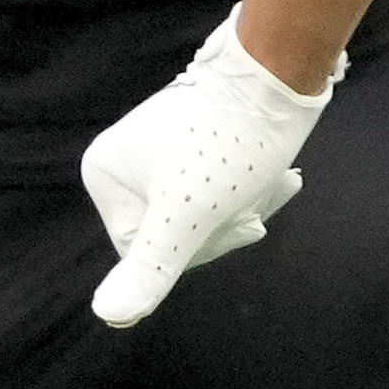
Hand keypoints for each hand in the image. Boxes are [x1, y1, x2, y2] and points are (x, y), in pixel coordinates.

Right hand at [84, 22, 334, 326]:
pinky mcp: (194, 140)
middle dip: (229, 223)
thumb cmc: (233, 142)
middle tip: (262, 189)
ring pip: (205, 211)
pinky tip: (284, 177)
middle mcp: (123, 160)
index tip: (239, 217)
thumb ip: (152, 265)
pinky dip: (252, 187)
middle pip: (178, 231)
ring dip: (249, 205)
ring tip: (278, 178)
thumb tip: (110, 315)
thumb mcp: (190, 214)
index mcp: (104, 176)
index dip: (202, 247)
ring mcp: (158, 148)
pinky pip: (219, 186)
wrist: (280, 72)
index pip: (147, 253)